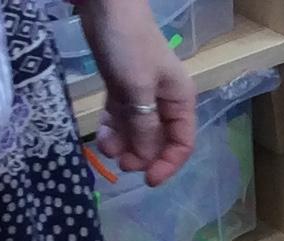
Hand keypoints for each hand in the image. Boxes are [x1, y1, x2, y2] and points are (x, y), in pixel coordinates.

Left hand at [82, 0, 198, 185]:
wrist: (105, 5)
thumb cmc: (128, 44)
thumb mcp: (137, 89)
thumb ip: (143, 126)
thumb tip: (145, 158)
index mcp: (179, 100)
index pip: (182, 143)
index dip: (167, 164)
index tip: (147, 180)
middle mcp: (164, 101)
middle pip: (158, 141)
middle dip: (141, 155)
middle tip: (121, 163)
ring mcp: (142, 95)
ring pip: (136, 132)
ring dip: (123, 145)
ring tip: (105, 147)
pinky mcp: (122, 87)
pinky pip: (120, 118)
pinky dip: (112, 130)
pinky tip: (101, 136)